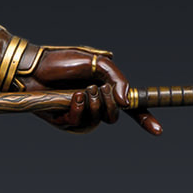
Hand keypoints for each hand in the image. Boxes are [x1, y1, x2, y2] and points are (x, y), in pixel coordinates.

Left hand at [28, 47, 161, 136]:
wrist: (33, 68)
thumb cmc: (62, 61)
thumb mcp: (95, 61)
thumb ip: (116, 77)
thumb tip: (127, 101)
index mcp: (107, 90)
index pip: (132, 109)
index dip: (146, 119)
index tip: (159, 130)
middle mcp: (96, 105)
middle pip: (116, 116)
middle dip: (111, 103)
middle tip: (98, 88)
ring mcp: (82, 115)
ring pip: (100, 121)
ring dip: (95, 105)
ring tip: (82, 90)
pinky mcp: (67, 122)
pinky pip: (82, 122)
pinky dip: (80, 109)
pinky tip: (73, 97)